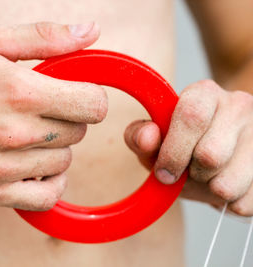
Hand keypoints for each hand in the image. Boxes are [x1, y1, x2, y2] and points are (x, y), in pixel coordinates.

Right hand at [0, 22, 107, 209]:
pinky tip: (34, 164)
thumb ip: (46, 38)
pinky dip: (49, 181)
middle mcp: (14, 134)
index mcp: (20, 92)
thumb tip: (92, 33)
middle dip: (68, 117)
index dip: (91, 95)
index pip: (92, 105)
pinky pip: (45, 196)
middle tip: (41, 107)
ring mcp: (1, 168)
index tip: (76, 92)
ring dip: (55, 146)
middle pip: (78, 132)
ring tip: (28, 132)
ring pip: (64, 161)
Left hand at [124, 80, 252, 215]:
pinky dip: (228, 203)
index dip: (173, 151)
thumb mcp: (155, 140)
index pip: (191, 116)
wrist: (220, 156)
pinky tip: (227, 183)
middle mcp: (239, 105)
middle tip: (188, 170)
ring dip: (209, 190)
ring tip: (208, 177)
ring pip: (228, 184)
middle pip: (210, 155)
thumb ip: (139, 137)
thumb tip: (148, 136)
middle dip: (191, 173)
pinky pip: (243, 203)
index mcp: (204, 93)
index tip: (163, 172)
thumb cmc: (181, 146)